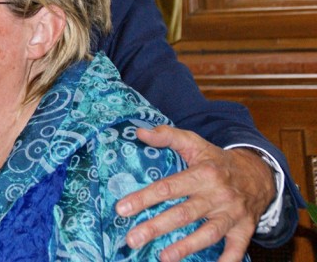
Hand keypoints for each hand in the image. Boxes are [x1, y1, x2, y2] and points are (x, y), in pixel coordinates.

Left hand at [116, 126, 275, 261]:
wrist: (259, 174)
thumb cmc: (217, 160)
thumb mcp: (194, 143)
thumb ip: (167, 136)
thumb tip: (139, 131)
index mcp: (203, 174)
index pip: (168, 187)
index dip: (144, 198)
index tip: (121, 209)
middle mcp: (217, 195)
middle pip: (184, 214)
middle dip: (156, 227)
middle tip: (132, 239)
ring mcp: (232, 214)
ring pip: (208, 233)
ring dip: (186, 247)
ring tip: (163, 258)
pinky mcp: (245, 228)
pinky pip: (237, 248)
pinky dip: (227, 260)